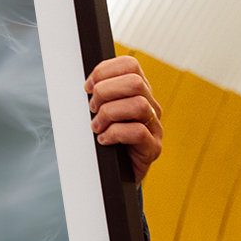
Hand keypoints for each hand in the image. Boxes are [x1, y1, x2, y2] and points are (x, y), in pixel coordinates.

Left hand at [84, 55, 162, 183]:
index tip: (88, 87)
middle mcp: (151, 106)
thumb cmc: (106, 140)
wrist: (115, 175)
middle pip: (134, 82)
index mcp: (138, 92)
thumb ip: (98, 95)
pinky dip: (114, 134)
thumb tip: (85, 85)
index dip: (104, 71)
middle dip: (105, 92)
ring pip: (138, 105)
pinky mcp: (153, 148)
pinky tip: (104, 140)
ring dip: (109, 114)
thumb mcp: (100, 112)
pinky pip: (138, 132)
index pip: (129, 65)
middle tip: (92, 108)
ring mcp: (155, 127)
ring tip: (97, 126)